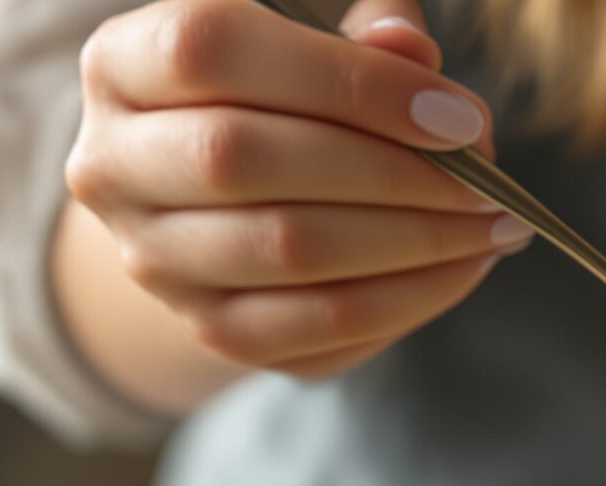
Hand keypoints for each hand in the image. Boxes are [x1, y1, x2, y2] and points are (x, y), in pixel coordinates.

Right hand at [65, 0, 528, 378]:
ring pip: (287, 249)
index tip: (458, 115)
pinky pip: (316, 323)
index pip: (214, 50)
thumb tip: (410, 53)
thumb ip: (366, 36)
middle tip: (489, 184)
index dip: (346, 80)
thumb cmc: (288, 101)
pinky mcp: (208, 328)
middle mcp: (112, 163)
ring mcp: (152, 259)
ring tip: (493, 225)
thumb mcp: (317, 44)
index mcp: (123, 63)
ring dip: (414, 239)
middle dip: (392, 170)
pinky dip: (407, 297)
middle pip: (243, 157)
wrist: (225, 208)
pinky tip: (463, 268)